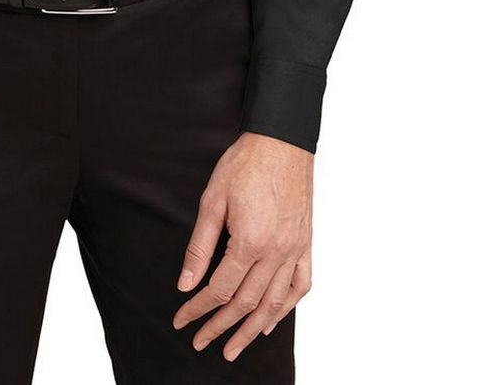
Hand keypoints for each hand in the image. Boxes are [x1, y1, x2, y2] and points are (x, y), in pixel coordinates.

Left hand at [171, 131, 312, 360]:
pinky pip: (300, 285)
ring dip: (252, 330)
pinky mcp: (306, 243)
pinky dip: (286, 308)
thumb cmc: (245, 163)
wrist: (282, 140)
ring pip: (274, 303)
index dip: (198, 309)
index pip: (219, 289)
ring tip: (234, 348)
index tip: (181, 321)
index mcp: (250, 241)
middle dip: (220, 327)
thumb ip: (200, 245)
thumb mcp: (213, 199)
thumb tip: (186, 283)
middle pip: (246, 303)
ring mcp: (295, 250)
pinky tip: (271, 321)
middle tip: (201, 343)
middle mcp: (276, 252)